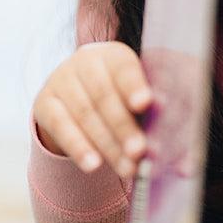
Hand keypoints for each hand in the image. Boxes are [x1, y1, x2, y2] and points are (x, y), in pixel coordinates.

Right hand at [32, 41, 151, 177]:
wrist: (79, 96)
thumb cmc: (122, 99)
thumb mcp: (138, 99)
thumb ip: (156, 116)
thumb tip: (179, 150)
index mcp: (114, 54)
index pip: (124, 68)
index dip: (134, 86)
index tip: (146, 104)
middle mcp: (84, 61)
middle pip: (103, 95)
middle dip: (123, 126)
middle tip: (139, 151)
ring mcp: (60, 79)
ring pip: (84, 114)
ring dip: (106, 144)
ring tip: (126, 168)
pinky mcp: (43, 102)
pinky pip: (60, 126)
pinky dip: (78, 147)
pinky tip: (93, 165)